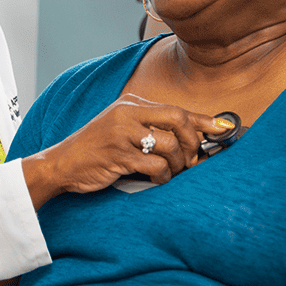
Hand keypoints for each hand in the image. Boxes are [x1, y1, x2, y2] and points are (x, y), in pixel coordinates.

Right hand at [21, 94, 230, 207]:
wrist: (61, 164)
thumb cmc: (97, 150)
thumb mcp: (122, 130)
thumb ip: (152, 129)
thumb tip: (194, 138)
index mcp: (132, 104)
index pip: (177, 109)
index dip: (204, 120)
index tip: (224, 128)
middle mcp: (128, 113)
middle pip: (178, 121)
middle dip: (193, 143)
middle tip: (193, 160)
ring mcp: (122, 133)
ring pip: (170, 146)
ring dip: (178, 164)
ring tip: (172, 173)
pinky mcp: (118, 155)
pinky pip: (156, 166)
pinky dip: (163, 177)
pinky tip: (157, 180)